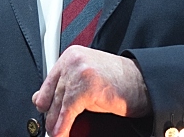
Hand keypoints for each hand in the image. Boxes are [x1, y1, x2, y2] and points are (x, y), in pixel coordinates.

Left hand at [32, 45, 149, 136]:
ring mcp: (79, 72)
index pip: (49, 81)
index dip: (45, 101)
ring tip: (56, 134)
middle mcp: (73, 60)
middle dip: (50, 114)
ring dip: (55, 124)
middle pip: (52, 93)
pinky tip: (62, 134)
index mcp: (71, 55)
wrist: (143, 83)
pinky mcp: (86, 87)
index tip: (44, 113)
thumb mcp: (87, 80)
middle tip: (50, 128)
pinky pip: (67, 111)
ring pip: (58, 104)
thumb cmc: (119, 82)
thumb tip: (40, 99)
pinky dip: (63, 126)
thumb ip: (66, 86)